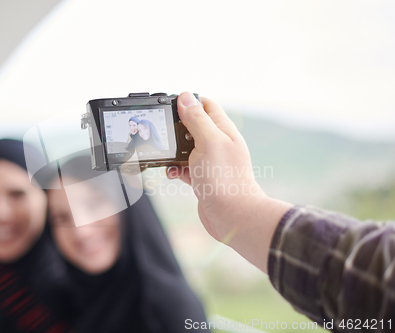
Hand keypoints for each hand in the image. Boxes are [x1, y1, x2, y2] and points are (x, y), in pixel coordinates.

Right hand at [167, 92, 291, 271]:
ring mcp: (210, 161)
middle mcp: (218, 143)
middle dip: (176, 128)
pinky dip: (176, 169)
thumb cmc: (224, 179)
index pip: (206, 105)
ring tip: (166, 157)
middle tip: (162, 133)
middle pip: (193, 126)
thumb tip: (185, 97)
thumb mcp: (208, 142)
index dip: (188, 102)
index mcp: (223, 130)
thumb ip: (197, 119)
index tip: (170, 105)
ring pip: (186, 148)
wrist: (232, 216)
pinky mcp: (203, 177)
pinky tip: (173, 174)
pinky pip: (185, 167)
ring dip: (173, 151)